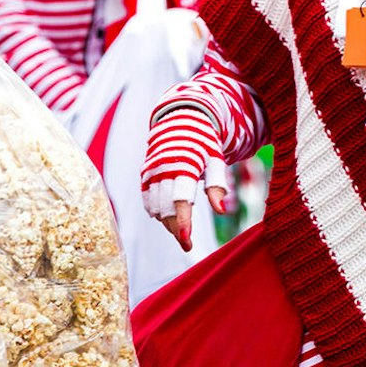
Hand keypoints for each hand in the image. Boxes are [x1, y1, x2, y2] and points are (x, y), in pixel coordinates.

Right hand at [142, 105, 227, 252]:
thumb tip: (221, 211)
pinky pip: (147, 200)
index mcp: (184, 165)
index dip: (183, 222)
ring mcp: (151, 172)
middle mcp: (163, 169)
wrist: (181, 121)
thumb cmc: (203, 143)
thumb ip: (217, 185)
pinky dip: (156, 211)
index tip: (187, 241)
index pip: (181, 200)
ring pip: (155, 207)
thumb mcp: (216, 160)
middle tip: (188, 244)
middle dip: (176, 230)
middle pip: (166, 209)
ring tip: (181, 229)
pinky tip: (167, 216)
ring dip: (166, 222)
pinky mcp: (144, 174)